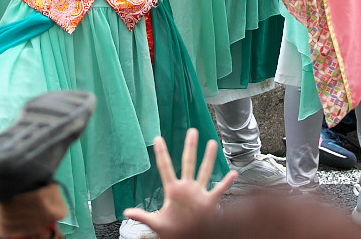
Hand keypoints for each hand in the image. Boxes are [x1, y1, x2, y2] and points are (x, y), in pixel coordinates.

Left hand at [122, 129, 236, 235]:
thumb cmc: (172, 231)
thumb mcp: (156, 223)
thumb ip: (143, 216)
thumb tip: (127, 212)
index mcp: (173, 190)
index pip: (165, 168)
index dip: (161, 153)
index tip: (157, 138)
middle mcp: (187, 188)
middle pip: (188, 163)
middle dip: (190, 147)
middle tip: (192, 131)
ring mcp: (199, 194)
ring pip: (205, 171)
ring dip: (209, 158)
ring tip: (212, 143)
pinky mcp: (209, 203)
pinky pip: (219, 191)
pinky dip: (226, 183)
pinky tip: (233, 173)